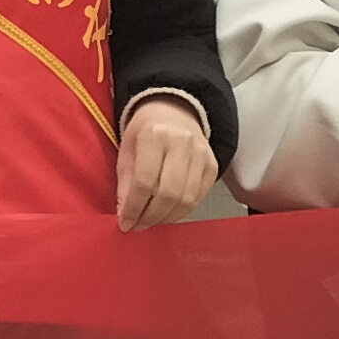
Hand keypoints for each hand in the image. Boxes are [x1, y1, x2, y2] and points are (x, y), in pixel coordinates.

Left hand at [113, 96, 217, 232]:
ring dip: (167, 217)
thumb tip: (125, 215)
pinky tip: (168, 213)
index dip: (134, 207)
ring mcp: (202, 154)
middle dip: (151, 216)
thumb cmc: (144, 133)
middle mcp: (182, 143)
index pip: (144, 181)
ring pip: (187, 199)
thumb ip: (126, 183)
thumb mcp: (126, 151)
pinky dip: (182, 211)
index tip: (125, 224)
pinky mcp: (213, 166)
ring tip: (151, 221)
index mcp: (155, 135)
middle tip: (138, 225)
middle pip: (169, 193)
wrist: (174, 113)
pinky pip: (199, 197)